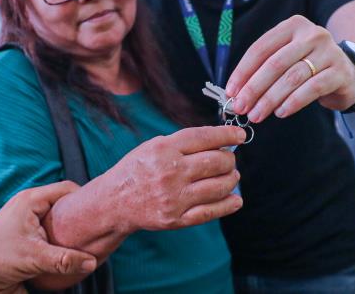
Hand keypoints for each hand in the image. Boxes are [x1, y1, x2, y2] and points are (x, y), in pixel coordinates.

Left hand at [0, 181, 97, 293]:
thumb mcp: (34, 259)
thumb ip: (64, 259)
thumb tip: (91, 262)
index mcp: (30, 200)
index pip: (66, 189)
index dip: (84, 198)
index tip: (100, 211)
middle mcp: (30, 205)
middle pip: (64, 202)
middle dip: (80, 214)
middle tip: (96, 225)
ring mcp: (29, 219)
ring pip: (59, 216)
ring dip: (71, 227)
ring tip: (88, 236)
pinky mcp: (29, 234)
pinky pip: (53, 229)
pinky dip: (63, 236)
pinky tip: (73, 247)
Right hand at [107, 125, 244, 232]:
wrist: (114, 201)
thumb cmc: (138, 170)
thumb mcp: (153, 146)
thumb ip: (184, 143)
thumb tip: (221, 141)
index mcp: (164, 149)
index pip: (204, 137)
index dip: (227, 135)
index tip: (240, 135)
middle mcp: (170, 172)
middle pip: (216, 161)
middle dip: (230, 159)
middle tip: (230, 159)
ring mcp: (174, 197)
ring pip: (218, 186)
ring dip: (231, 179)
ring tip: (231, 176)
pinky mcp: (176, 219)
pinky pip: (211, 212)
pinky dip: (228, 204)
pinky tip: (235, 199)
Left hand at [225, 15, 354, 121]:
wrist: (348, 74)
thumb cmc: (309, 67)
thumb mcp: (287, 58)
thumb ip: (264, 68)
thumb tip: (236, 92)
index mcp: (293, 26)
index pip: (261, 48)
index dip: (243, 71)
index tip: (231, 91)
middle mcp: (312, 34)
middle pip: (275, 64)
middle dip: (254, 88)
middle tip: (241, 107)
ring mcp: (328, 51)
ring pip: (291, 78)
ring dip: (270, 99)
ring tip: (257, 114)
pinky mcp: (339, 71)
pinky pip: (312, 88)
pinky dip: (293, 102)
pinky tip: (281, 112)